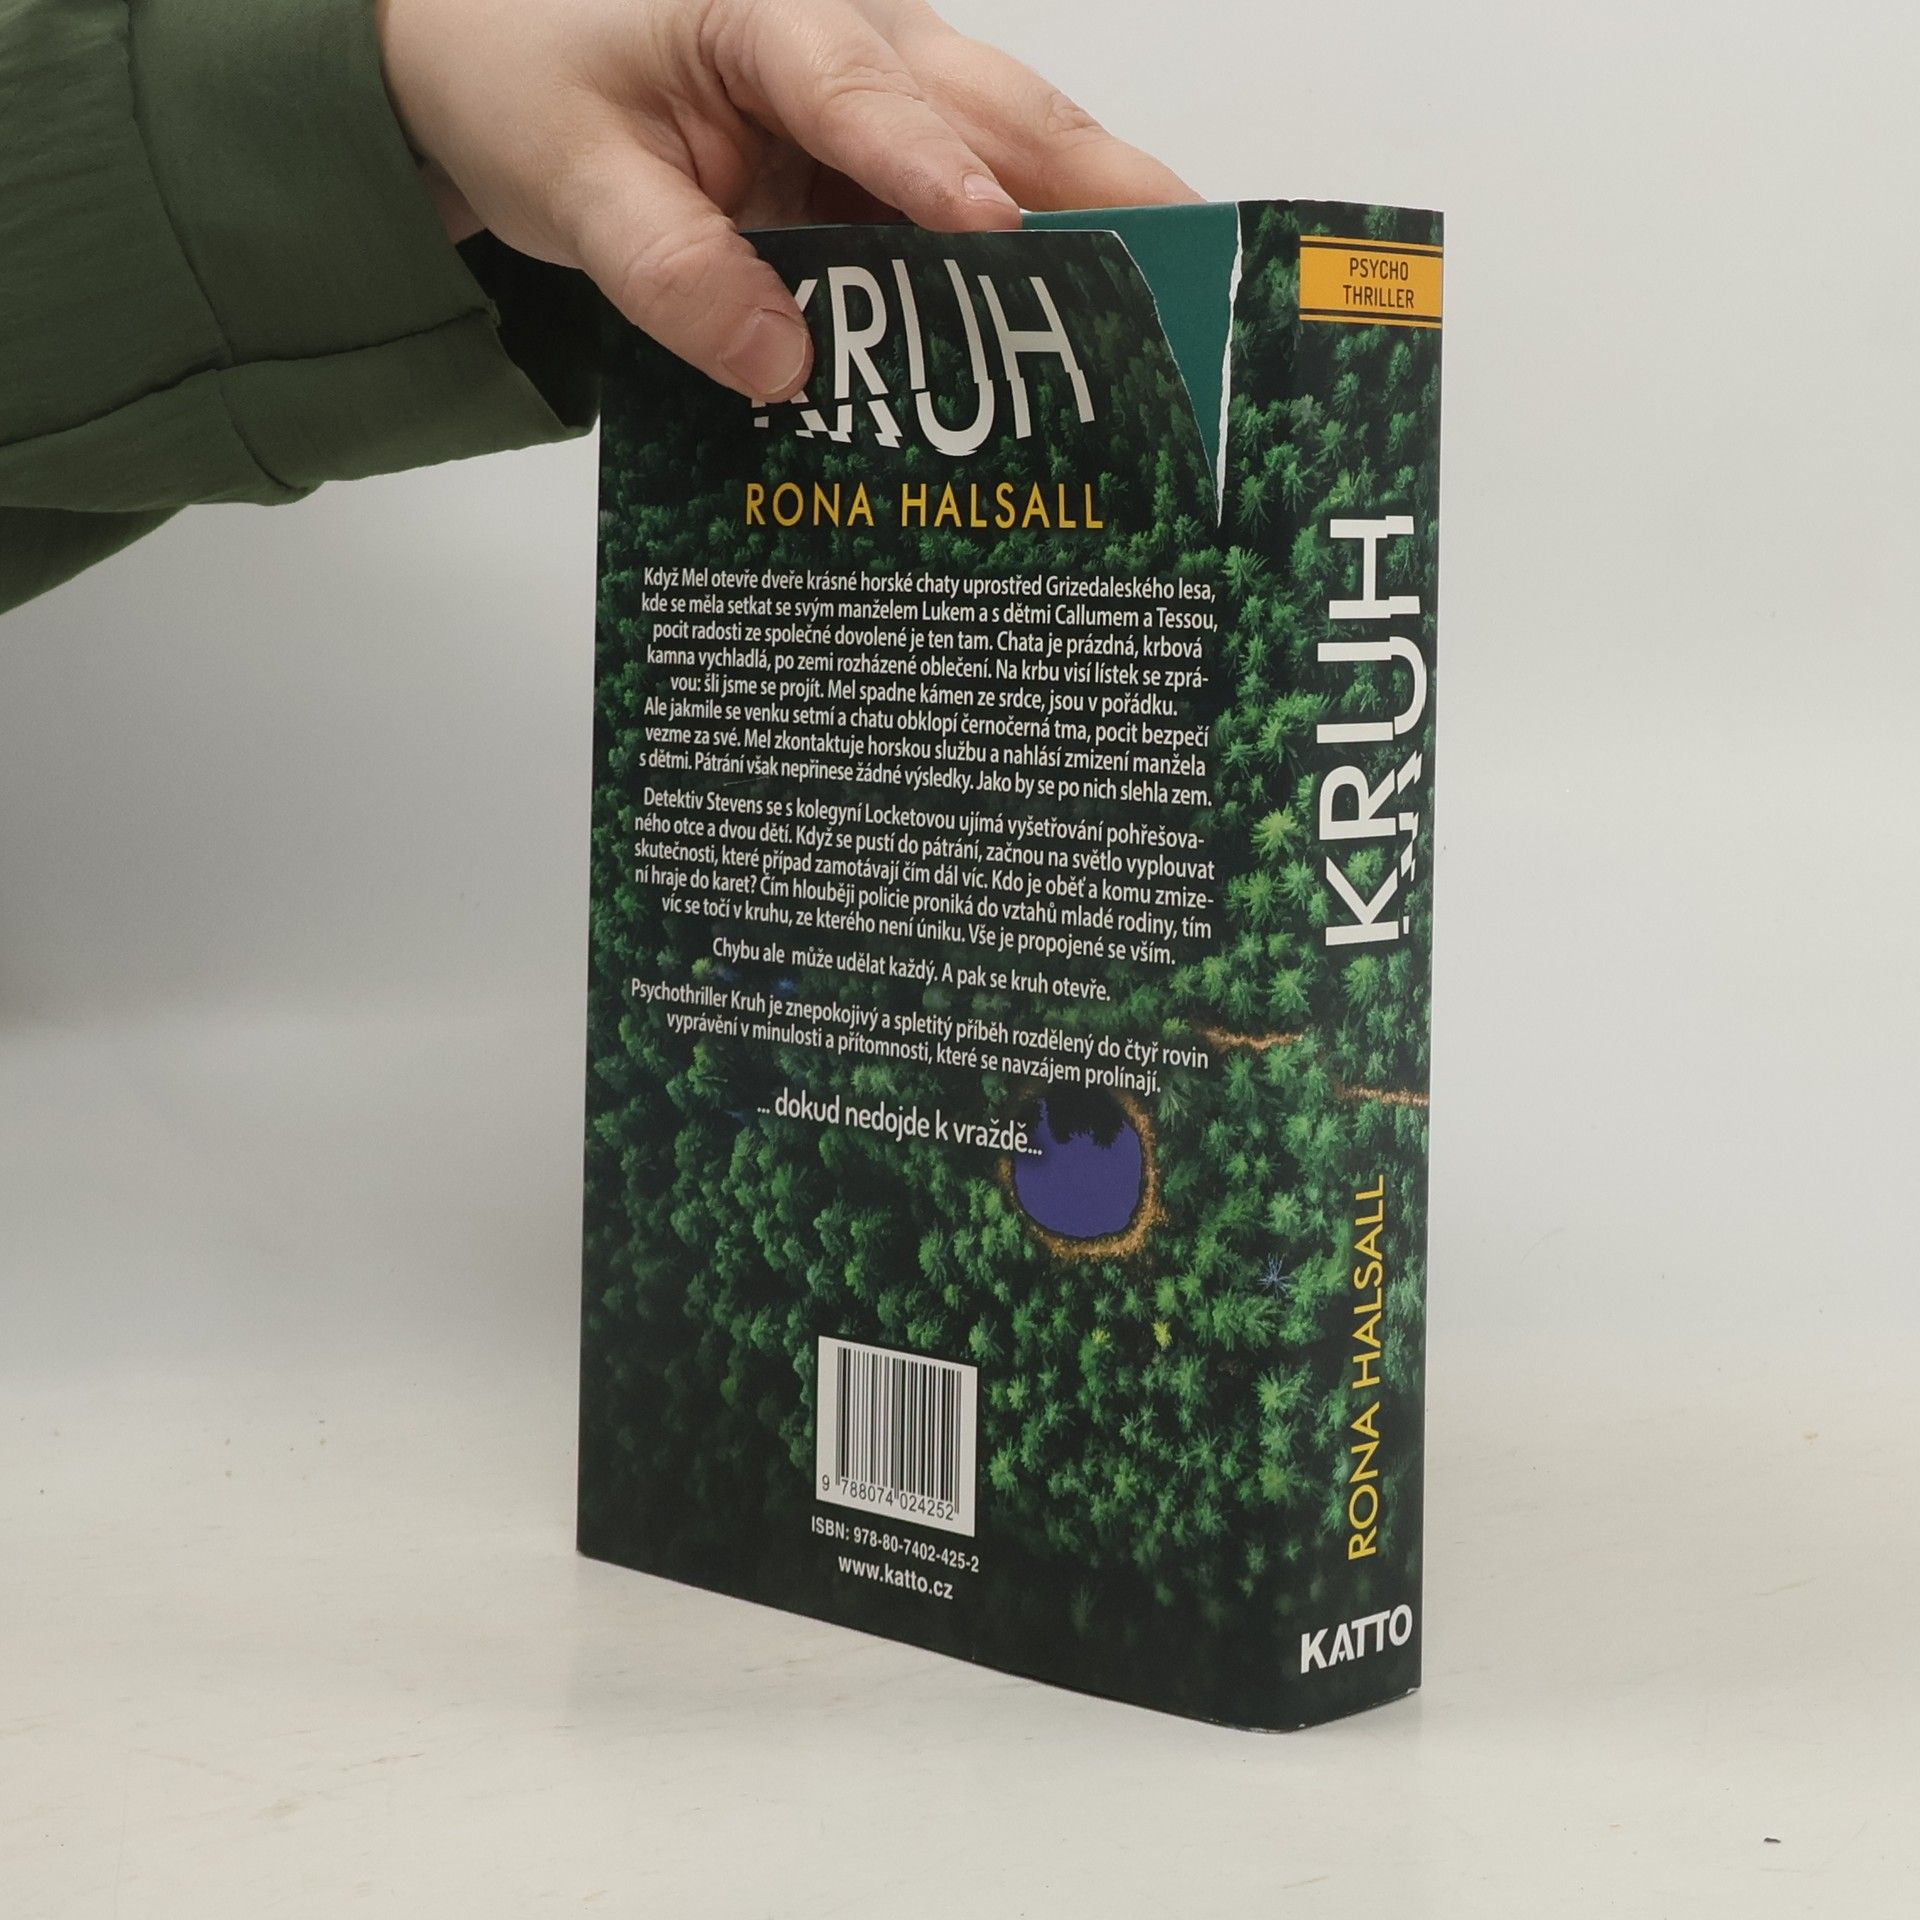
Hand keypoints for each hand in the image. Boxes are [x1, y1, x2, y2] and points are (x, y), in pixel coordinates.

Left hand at [374, 0, 1195, 402]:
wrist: (516, 51)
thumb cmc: (537, 83)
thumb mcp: (570, 182)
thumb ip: (668, 270)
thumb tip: (785, 367)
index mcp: (764, 15)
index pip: (859, 92)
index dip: (930, 164)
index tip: (989, 231)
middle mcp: (855, 36)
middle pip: (998, 107)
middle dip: (1097, 189)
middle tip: (1186, 270)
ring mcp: (889, 90)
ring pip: (1016, 146)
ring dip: (1097, 222)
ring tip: (1176, 302)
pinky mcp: (895, 147)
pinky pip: (981, 196)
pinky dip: (1039, 254)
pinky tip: (1087, 319)